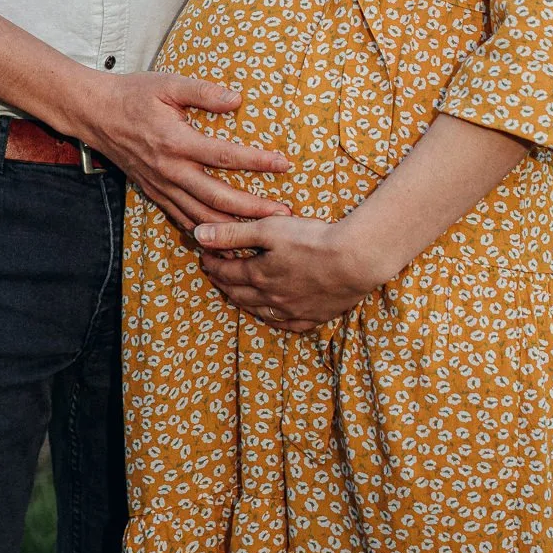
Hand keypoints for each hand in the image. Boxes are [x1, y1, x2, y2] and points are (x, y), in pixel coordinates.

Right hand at [76, 71, 293, 235]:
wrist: (96, 114)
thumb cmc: (134, 95)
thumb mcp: (169, 84)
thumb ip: (203, 92)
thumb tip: (237, 99)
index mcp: (177, 141)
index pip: (224, 156)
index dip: (256, 161)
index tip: (283, 164)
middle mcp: (170, 170)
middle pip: (218, 197)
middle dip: (253, 209)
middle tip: (283, 215)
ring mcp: (161, 186)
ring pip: (201, 216)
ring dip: (233, 227)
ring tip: (261, 231)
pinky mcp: (154, 193)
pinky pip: (182, 218)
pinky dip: (205, 230)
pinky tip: (224, 236)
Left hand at [192, 211, 386, 331]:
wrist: (354, 260)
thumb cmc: (311, 239)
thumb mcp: (268, 229)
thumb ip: (232, 234)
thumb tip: (198, 235)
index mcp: (259, 275)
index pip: (227, 271)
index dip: (213, 263)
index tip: (205, 257)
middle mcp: (272, 298)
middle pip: (240, 293)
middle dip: (223, 282)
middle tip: (214, 274)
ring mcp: (293, 310)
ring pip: (260, 311)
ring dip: (244, 301)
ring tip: (236, 293)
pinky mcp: (314, 316)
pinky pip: (288, 324)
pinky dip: (274, 319)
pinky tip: (273, 316)